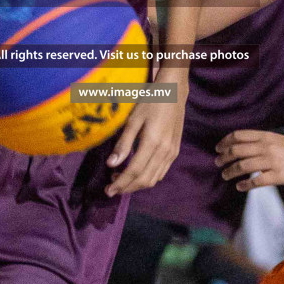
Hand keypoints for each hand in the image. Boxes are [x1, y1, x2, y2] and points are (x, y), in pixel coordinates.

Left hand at [105, 81, 185, 196]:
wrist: (174, 92)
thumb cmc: (150, 102)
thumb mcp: (133, 119)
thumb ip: (123, 143)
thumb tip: (111, 164)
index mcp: (153, 142)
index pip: (134, 171)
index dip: (121, 183)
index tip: (108, 190)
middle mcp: (165, 151)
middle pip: (144, 179)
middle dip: (127, 188)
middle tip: (111, 189)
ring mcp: (172, 153)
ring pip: (154, 179)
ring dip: (136, 185)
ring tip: (120, 180)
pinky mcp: (175, 152)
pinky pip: (161, 172)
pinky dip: (148, 179)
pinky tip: (137, 174)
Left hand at [216, 130, 283, 191]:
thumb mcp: (279, 140)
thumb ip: (263, 143)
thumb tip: (246, 150)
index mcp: (266, 136)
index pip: (238, 136)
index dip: (225, 142)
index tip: (218, 148)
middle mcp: (266, 147)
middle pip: (237, 150)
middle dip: (224, 157)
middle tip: (217, 163)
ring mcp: (272, 161)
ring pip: (243, 166)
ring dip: (230, 172)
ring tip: (225, 175)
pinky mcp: (279, 175)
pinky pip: (256, 181)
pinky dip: (245, 185)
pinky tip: (240, 187)